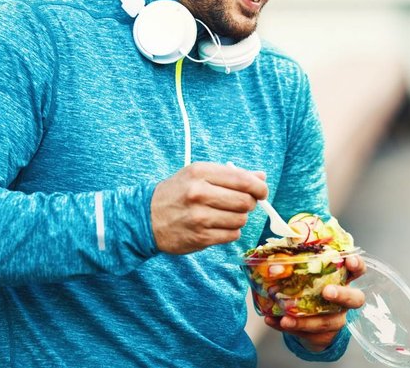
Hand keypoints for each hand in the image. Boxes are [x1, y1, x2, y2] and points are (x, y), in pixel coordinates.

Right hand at [151, 162, 267, 253]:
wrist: (146, 217)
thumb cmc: (178, 192)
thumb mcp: (199, 175)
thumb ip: (231, 175)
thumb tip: (261, 177)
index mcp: (200, 172)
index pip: (242, 179)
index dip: (259, 187)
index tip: (262, 191)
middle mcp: (199, 193)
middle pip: (245, 201)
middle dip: (249, 203)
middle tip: (241, 203)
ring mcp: (199, 217)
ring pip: (240, 219)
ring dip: (239, 218)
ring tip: (225, 214)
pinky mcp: (200, 237)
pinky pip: (232, 235)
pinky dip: (230, 231)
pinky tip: (218, 225)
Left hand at [263, 254, 365, 351]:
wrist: (308, 320)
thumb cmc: (309, 288)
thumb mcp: (306, 271)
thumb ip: (298, 258)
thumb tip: (284, 247)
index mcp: (342, 280)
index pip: (357, 270)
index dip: (356, 265)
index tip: (348, 261)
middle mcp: (344, 301)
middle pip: (354, 299)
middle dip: (341, 295)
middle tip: (327, 292)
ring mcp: (335, 319)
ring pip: (326, 322)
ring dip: (305, 321)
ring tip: (286, 319)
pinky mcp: (321, 335)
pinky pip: (305, 333)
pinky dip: (286, 327)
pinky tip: (272, 321)